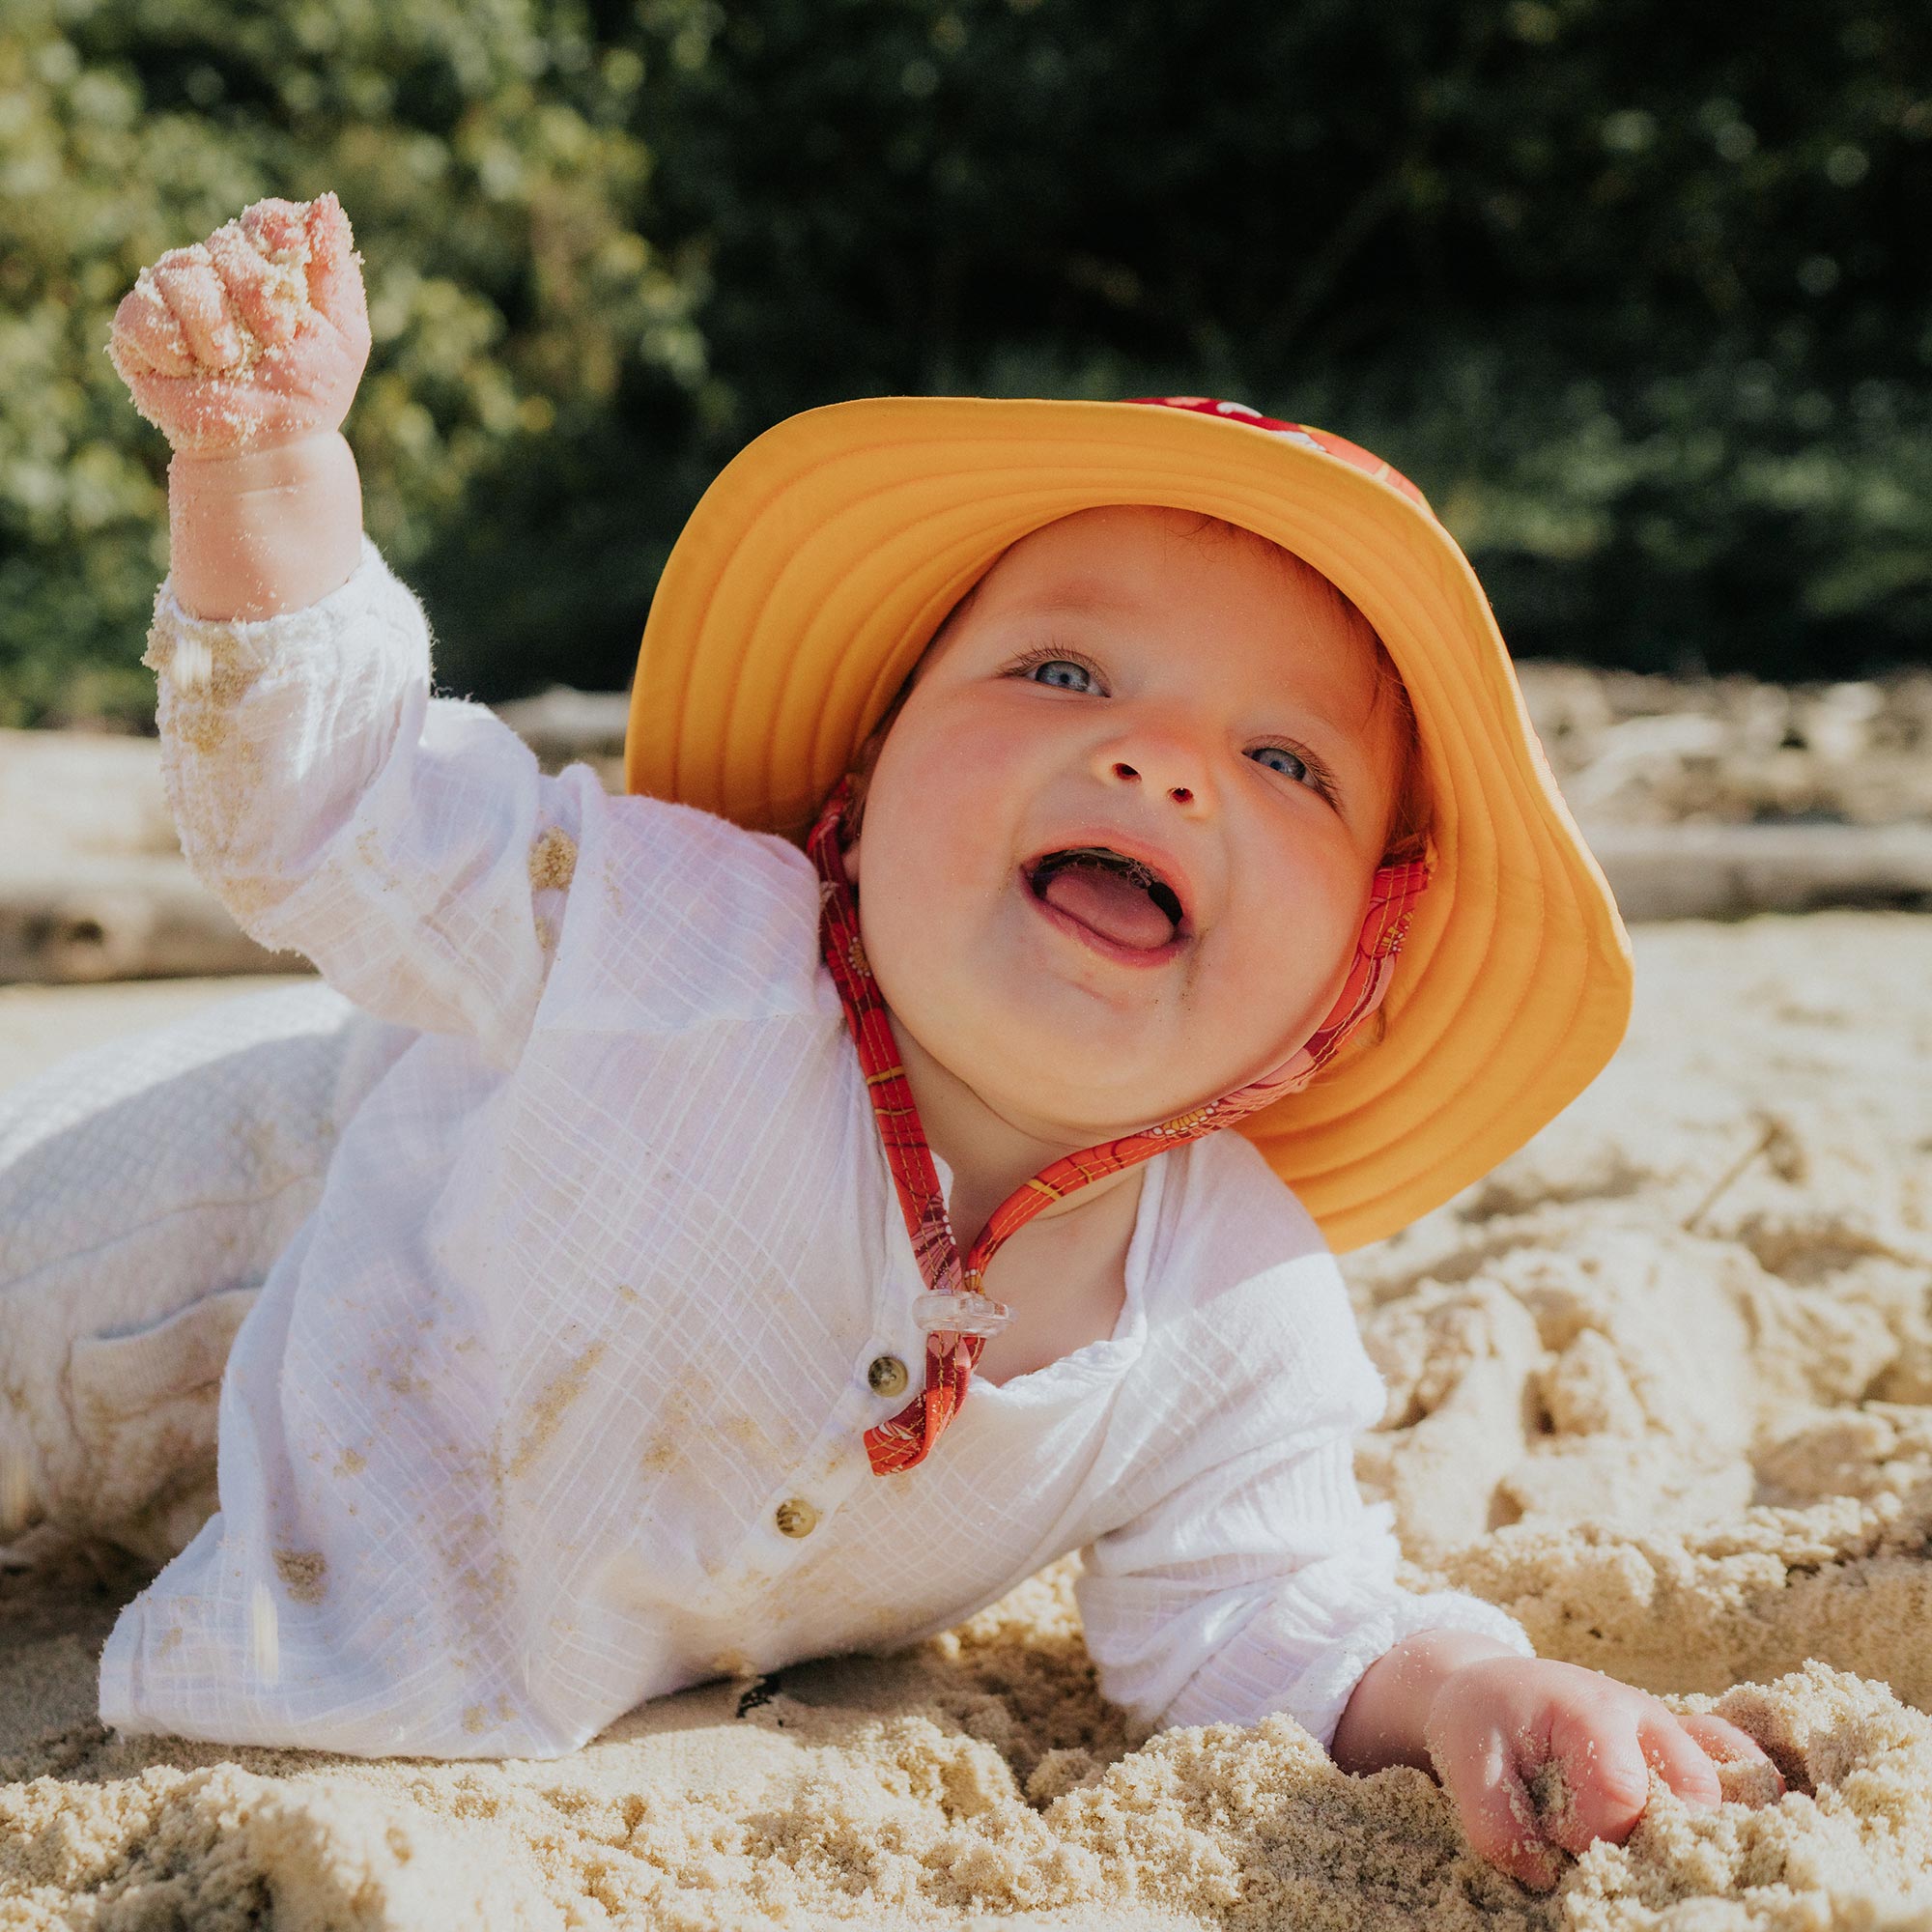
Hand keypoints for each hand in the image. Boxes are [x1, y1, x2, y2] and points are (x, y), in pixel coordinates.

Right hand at [107, 193, 371, 456]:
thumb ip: (337, 271)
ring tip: (230, 363)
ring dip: (214, 326)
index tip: (292, 276)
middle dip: (256, 294)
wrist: (272, 446)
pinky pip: (143, 314)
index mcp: (266, 266)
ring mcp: (174, 296)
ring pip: (182, 273)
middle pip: (226, 244)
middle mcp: (217, 271)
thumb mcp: (344, 336)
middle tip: (275, 340)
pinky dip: (172, 346)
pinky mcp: (138, 329)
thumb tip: (324, 204)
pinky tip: (191, 370)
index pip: (266, 221)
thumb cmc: (308, 393)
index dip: (277, 237)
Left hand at [1424, 1655, 1784, 1889]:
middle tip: (1616, 1854)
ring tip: (1677, 1857)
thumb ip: (1498, 1826)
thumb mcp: (1467, 1765)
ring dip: (1709, 1827)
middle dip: (1655, 1840)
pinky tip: (1749, 1823)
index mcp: (1593, 1712)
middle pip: (1692, 1797)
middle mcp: (1647, 1718)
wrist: (1493, 1684)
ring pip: (1726, 1785)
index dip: (1589, 1833)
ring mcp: (1671, 1731)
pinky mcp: (1682, 1745)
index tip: (1557, 1835)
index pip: (1620, 1795)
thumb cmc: (1483, 1720)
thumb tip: (1547, 1878)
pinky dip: (1749, 1787)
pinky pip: (1738, 1758)